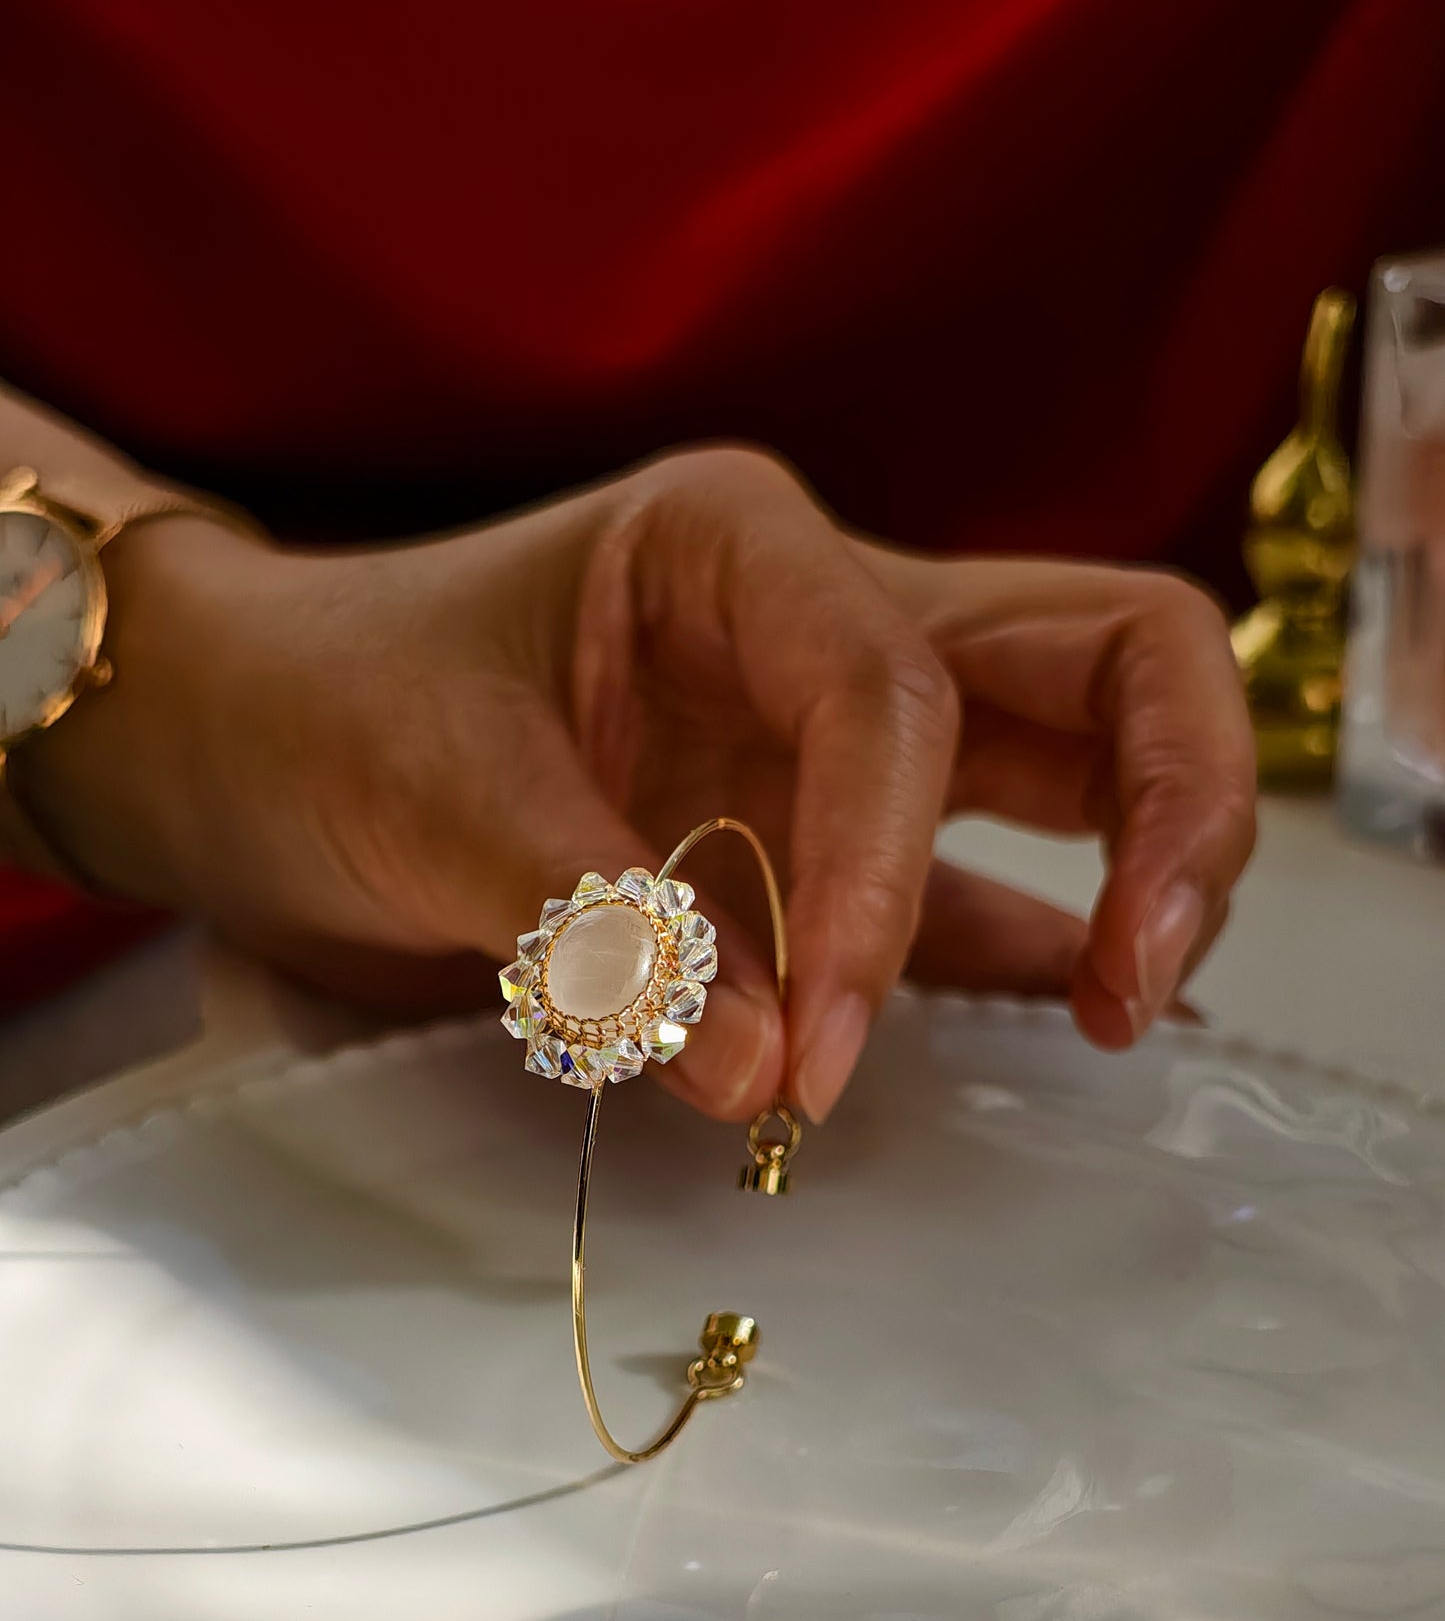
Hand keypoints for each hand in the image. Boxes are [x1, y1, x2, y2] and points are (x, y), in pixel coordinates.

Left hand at [34, 446, 1254, 1121]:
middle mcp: (826, 613)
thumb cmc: (327, 714)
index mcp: (734, 547)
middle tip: (1137, 980)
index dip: (887, 877)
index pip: (893, 695)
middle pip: (1107, 655)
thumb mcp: (432, 798)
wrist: (255, 750)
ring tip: (1119, 1016)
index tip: (826, 1053)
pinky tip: (1072, 1030)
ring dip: (1144, 869)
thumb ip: (598, 929)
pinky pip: (983, 885)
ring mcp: (845, 732)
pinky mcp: (830, 842)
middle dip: (1172, 802)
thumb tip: (761, 1073)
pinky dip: (1035, 952)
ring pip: (1087, 752)